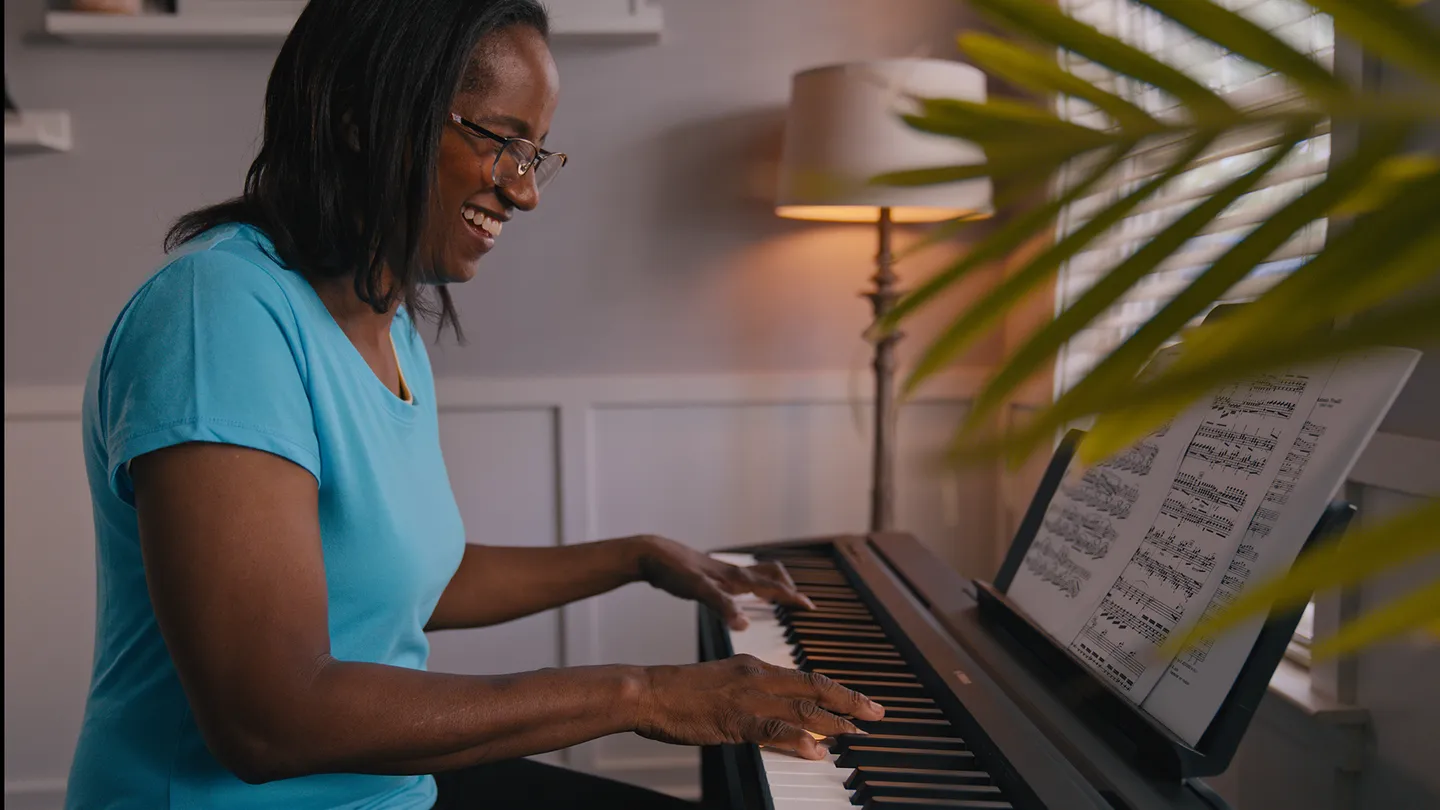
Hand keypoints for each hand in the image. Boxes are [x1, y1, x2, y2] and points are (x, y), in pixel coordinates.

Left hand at [631, 536, 814, 629]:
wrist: (651, 554)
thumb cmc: (674, 570)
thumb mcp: (699, 590)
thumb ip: (722, 607)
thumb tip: (744, 625)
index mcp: (736, 577)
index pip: (773, 587)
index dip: (792, 597)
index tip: (811, 607)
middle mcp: (733, 573)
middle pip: (770, 576)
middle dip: (787, 588)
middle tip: (799, 602)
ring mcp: (721, 573)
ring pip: (755, 576)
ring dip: (771, 585)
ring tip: (778, 598)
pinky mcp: (710, 576)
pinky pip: (739, 581)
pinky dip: (750, 588)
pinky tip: (740, 597)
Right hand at [635, 654, 885, 758]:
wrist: (647, 690)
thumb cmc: (679, 692)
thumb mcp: (724, 686)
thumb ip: (755, 700)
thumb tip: (783, 720)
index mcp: (754, 666)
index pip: (807, 677)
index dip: (838, 691)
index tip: (861, 701)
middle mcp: (757, 677)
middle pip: (814, 688)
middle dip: (849, 701)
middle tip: (877, 713)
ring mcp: (746, 698)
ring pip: (800, 708)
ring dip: (833, 721)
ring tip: (857, 732)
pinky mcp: (733, 719)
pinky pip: (771, 730)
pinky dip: (796, 738)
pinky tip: (815, 748)